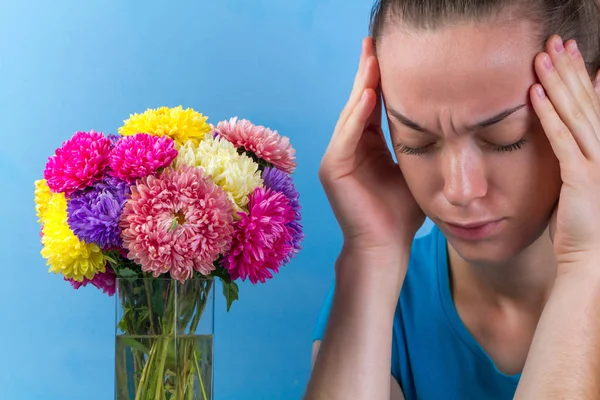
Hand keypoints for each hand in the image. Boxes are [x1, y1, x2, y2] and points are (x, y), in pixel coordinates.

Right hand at [319, 37, 424, 255]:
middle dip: (367, 73)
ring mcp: (337, 158)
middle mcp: (349, 148)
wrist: (386, 246)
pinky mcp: (333, 169)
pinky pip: (346, 136)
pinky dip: (357, 115)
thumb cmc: (402, 214)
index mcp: (367, 147)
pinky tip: (369, 93)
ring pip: (351, 114)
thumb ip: (418, 145)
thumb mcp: (413, 170)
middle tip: (373, 42)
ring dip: (362, 86)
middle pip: (359, 103)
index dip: (381, 80)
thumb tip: (446, 123)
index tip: (390, 53)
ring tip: (373, 59)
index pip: (373, 106)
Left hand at [530, 35, 599, 267]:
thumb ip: (575, 154)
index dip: (581, 76)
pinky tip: (533, 95)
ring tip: (542, 57)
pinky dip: (548, 116)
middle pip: (587, 101)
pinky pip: (563, 140)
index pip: (594, 104)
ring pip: (576, 114)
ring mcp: (599, 163)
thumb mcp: (581, 182)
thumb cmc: (583, 224)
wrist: (592, 260)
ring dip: (558, 84)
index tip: (568, 53)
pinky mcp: (582, 178)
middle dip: (570, 70)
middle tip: (555, 42)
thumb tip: (564, 133)